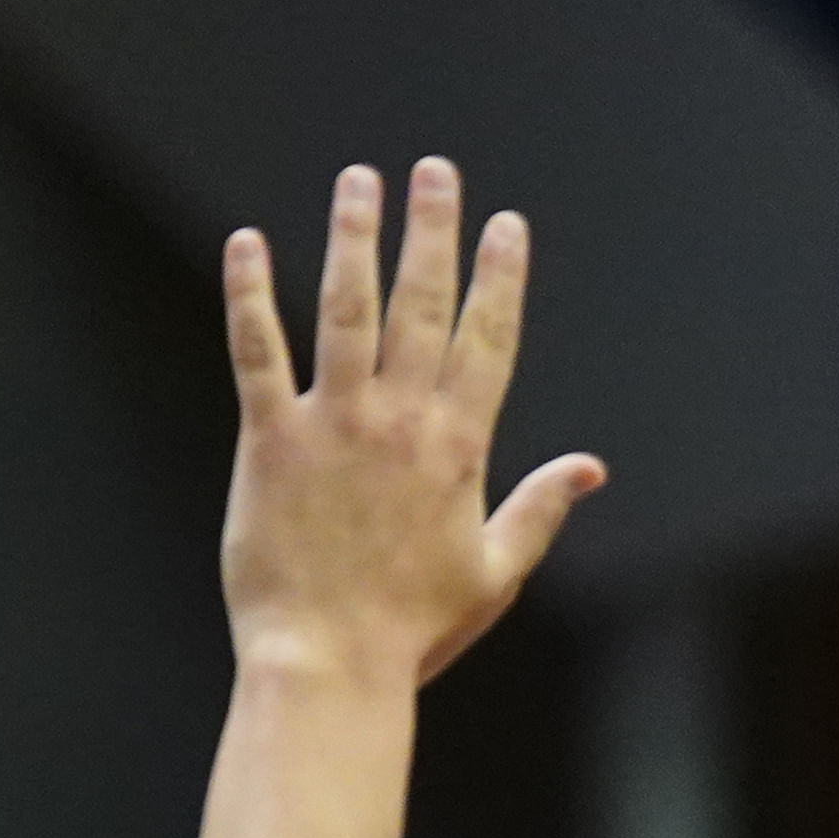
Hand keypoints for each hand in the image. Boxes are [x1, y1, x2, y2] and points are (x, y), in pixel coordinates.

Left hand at [220, 160, 605, 686]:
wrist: (331, 665)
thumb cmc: (415, 628)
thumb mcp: (497, 570)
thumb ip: (540, 507)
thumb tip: (590, 467)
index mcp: (460, 449)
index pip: (488, 342)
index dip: (500, 278)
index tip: (506, 225)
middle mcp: (401, 422)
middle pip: (422, 307)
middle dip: (432, 233)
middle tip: (434, 172)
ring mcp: (334, 425)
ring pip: (346, 310)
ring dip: (353, 239)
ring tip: (359, 182)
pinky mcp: (270, 441)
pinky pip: (258, 352)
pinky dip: (251, 294)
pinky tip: (248, 243)